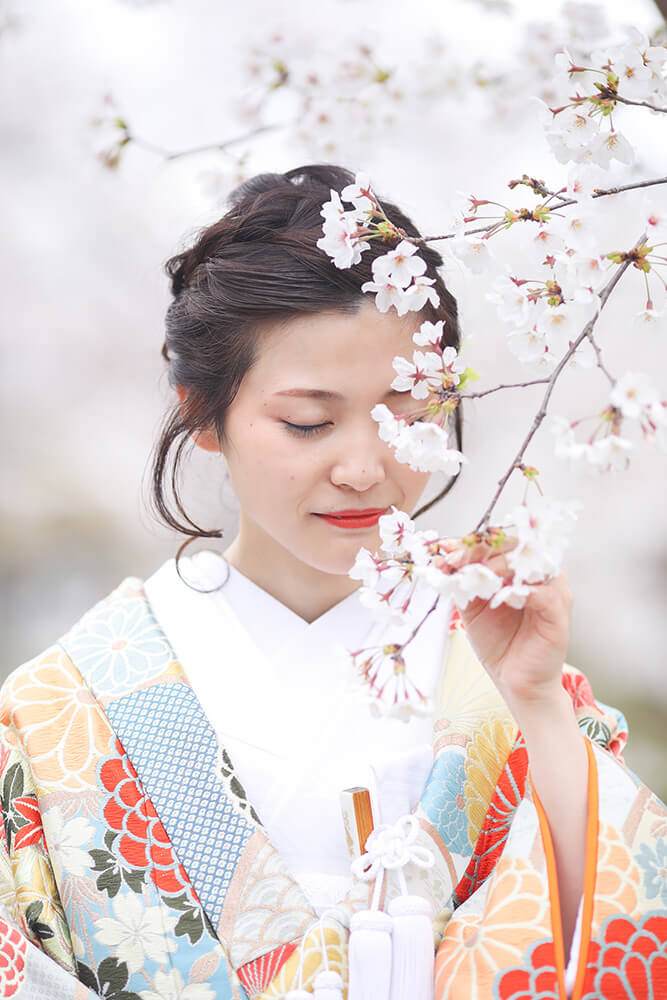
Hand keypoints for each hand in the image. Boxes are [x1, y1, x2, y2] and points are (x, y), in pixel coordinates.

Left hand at [445, 536, 572, 708]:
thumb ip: (464, 584)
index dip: (473, 543)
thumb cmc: (499, 644)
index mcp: (520, 572)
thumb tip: (444, 560)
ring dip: (500, 566)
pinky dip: (520, 591)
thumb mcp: (473, 609)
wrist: (516, 683)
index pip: (500, 544)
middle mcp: (539, 577)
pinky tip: (500, 597)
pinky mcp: (559, 614)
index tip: (446, 547)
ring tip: (476, 575)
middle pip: (516, 547)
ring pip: (531, 564)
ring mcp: (553, 593)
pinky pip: (544, 593)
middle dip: (483, 550)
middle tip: (456, 559)